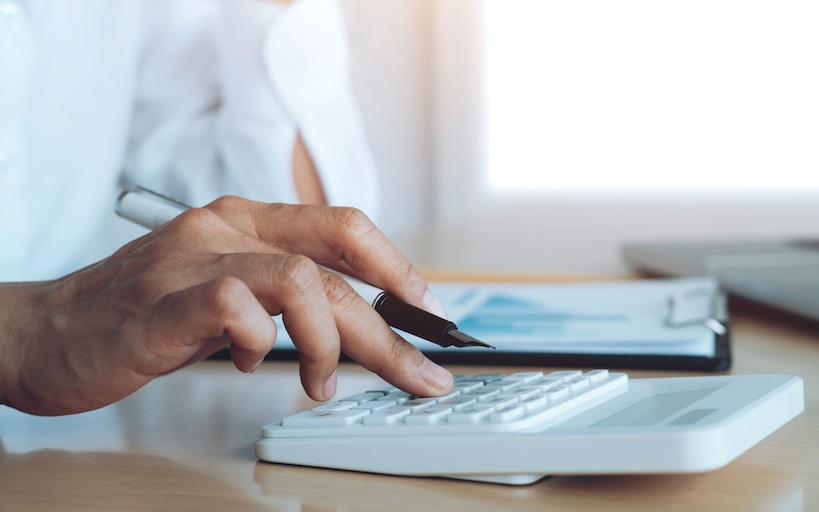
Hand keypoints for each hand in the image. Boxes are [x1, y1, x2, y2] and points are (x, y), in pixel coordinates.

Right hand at [0, 197, 452, 414]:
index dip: (397, 267)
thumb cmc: (144, 312)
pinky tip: (244, 364)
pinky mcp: (161, 301)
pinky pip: (236, 308)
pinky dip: (260, 344)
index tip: (429, 310)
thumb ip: (282, 295)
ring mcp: (192, 259)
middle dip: (389, 330)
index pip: (344, 226)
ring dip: (331, 343)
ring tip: (323, 382)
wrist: (49, 331)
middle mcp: (225, 227)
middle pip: (336, 265)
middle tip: (416, 374)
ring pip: (301, 281)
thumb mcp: (228, 290)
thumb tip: (357, 323)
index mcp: (246, 220)